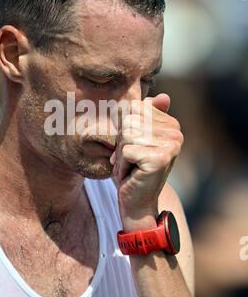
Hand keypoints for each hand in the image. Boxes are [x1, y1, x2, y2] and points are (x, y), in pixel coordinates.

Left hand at [110, 94, 183, 229]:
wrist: (137, 200)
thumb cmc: (133, 167)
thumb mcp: (138, 138)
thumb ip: (146, 116)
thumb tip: (164, 96)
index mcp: (171, 124)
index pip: (133, 107)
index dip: (124, 128)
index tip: (132, 145)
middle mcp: (175, 132)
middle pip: (129, 120)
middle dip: (121, 141)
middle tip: (130, 159)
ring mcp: (170, 145)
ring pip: (126, 135)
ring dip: (121, 154)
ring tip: (131, 166)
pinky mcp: (160, 159)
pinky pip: (126, 151)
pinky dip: (122, 164)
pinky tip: (131, 174)